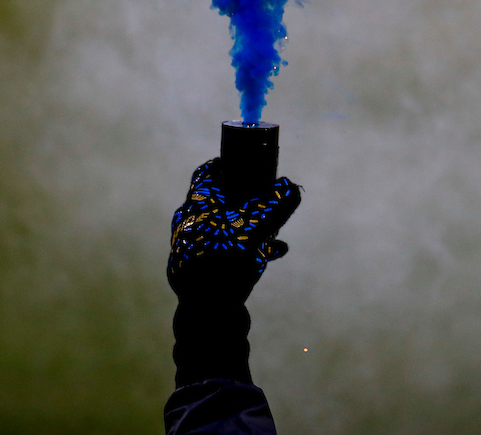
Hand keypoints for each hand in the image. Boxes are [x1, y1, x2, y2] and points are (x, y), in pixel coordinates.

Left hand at [167, 159, 300, 301]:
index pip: (206, 172)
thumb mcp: (253, 230)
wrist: (204, 316)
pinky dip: (248, 247)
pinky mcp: (200, 270)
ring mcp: (193, 247)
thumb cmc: (226, 264)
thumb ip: (273, 206)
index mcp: (196, 206)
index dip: (227, 165)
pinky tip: (273, 253)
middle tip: (268, 200)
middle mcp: (189, 223)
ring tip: (275, 232)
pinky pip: (226, 250)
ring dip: (251, 225)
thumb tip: (291, 186)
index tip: (249, 166)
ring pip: (225, 226)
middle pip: (219, 200)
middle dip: (246, 199)